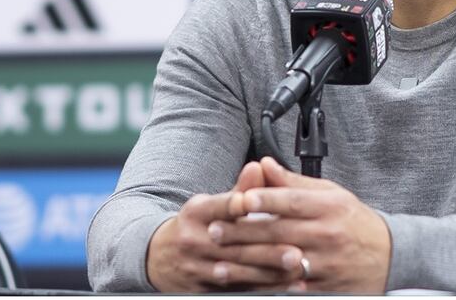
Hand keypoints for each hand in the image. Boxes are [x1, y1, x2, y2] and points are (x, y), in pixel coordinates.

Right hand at [144, 161, 306, 291]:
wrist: (158, 256)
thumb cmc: (197, 225)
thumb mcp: (210, 204)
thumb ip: (240, 189)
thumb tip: (259, 166)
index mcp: (197, 213)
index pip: (219, 207)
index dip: (236, 204)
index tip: (254, 203)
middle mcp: (194, 241)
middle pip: (234, 246)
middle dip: (267, 250)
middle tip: (297, 251)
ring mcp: (197, 268)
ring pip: (237, 273)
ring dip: (269, 274)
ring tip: (296, 270)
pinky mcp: (202, 289)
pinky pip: (237, 291)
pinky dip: (262, 290)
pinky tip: (285, 287)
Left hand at [207, 156, 391, 292]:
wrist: (389, 256)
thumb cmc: (355, 221)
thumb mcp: (332, 194)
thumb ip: (294, 183)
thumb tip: (264, 165)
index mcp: (329, 207)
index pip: (292, 201)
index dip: (264, 199)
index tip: (239, 198)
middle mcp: (327, 234)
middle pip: (279, 232)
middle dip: (242, 232)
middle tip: (214, 231)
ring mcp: (325, 263)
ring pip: (278, 263)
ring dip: (246, 264)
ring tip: (219, 262)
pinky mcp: (323, 286)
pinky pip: (289, 287)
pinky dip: (264, 287)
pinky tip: (243, 286)